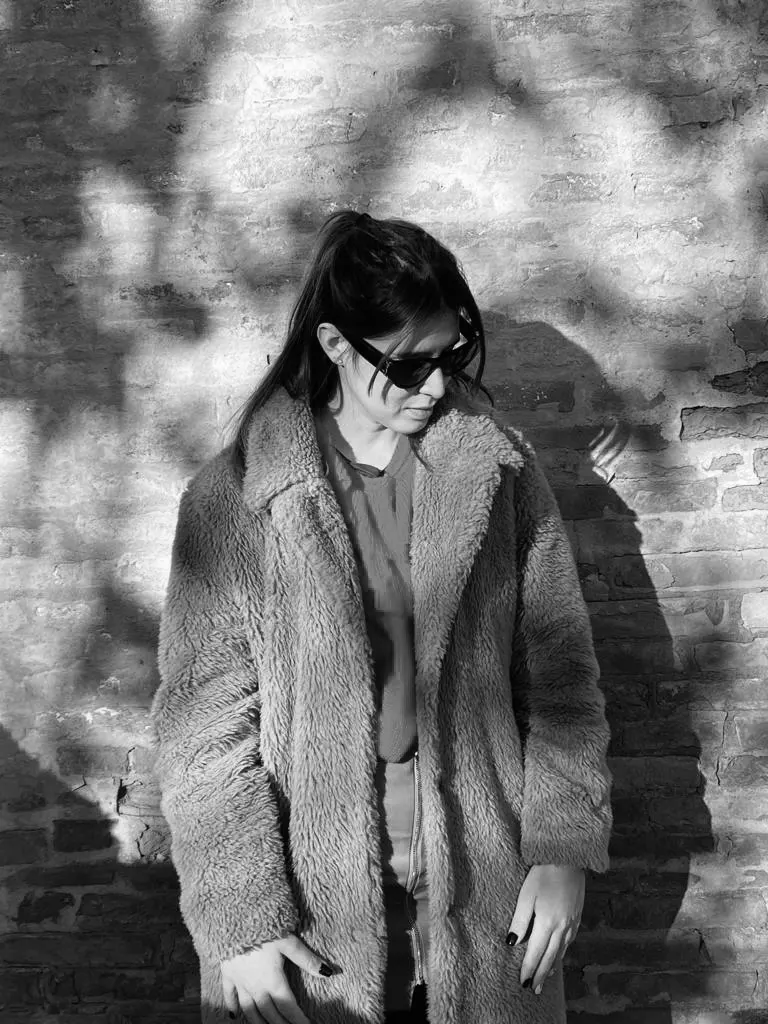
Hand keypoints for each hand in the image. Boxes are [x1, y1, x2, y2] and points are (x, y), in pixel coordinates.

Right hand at [222, 933, 330, 1023]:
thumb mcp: (288, 941)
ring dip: (258, 1022)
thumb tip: (328, 972)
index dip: (298, 1020)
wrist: (233, 918)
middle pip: (269, 1013)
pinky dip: (232, 1007)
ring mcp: (240, 981)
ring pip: (249, 1010)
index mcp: (272, 980)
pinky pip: (229, 995)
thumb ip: (307, 959)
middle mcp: (256, 986)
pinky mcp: (227, 973)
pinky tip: (234, 1016)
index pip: (288, 1006)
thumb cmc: (263, 927)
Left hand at [507, 864, 584, 994]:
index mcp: (548, 922)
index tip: (523, 983)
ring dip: (552, 965)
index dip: (529, 969)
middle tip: (534, 990)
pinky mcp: (577, 916)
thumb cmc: (543, 874)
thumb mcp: (526, 895)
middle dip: (541, 974)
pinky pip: (569, 941)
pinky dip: (561, 952)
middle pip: (550, 957)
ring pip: (561, 951)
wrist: (568, 859)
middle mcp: (562, 927)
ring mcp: (572, 922)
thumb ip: (519, 920)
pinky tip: (558, 954)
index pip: (536, 953)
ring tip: (544, 977)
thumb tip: (512, 942)